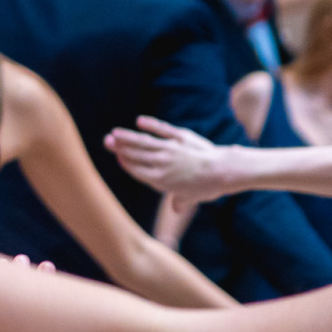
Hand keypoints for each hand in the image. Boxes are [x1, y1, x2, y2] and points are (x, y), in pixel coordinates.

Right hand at [104, 115, 226, 204]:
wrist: (225, 171)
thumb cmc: (208, 187)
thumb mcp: (192, 198)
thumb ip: (180, 202)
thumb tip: (176, 210)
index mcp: (160, 180)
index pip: (137, 170)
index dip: (125, 162)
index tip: (116, 155)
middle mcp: (161, 163)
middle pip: (136, 154)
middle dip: (119, 148)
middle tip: (106, 140)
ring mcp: (170, 149)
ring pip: (144, 142)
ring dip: (128, 137)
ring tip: (115, 132)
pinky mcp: (181, 137)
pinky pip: (163, 129)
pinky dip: (151, 124)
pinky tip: (140, 121)